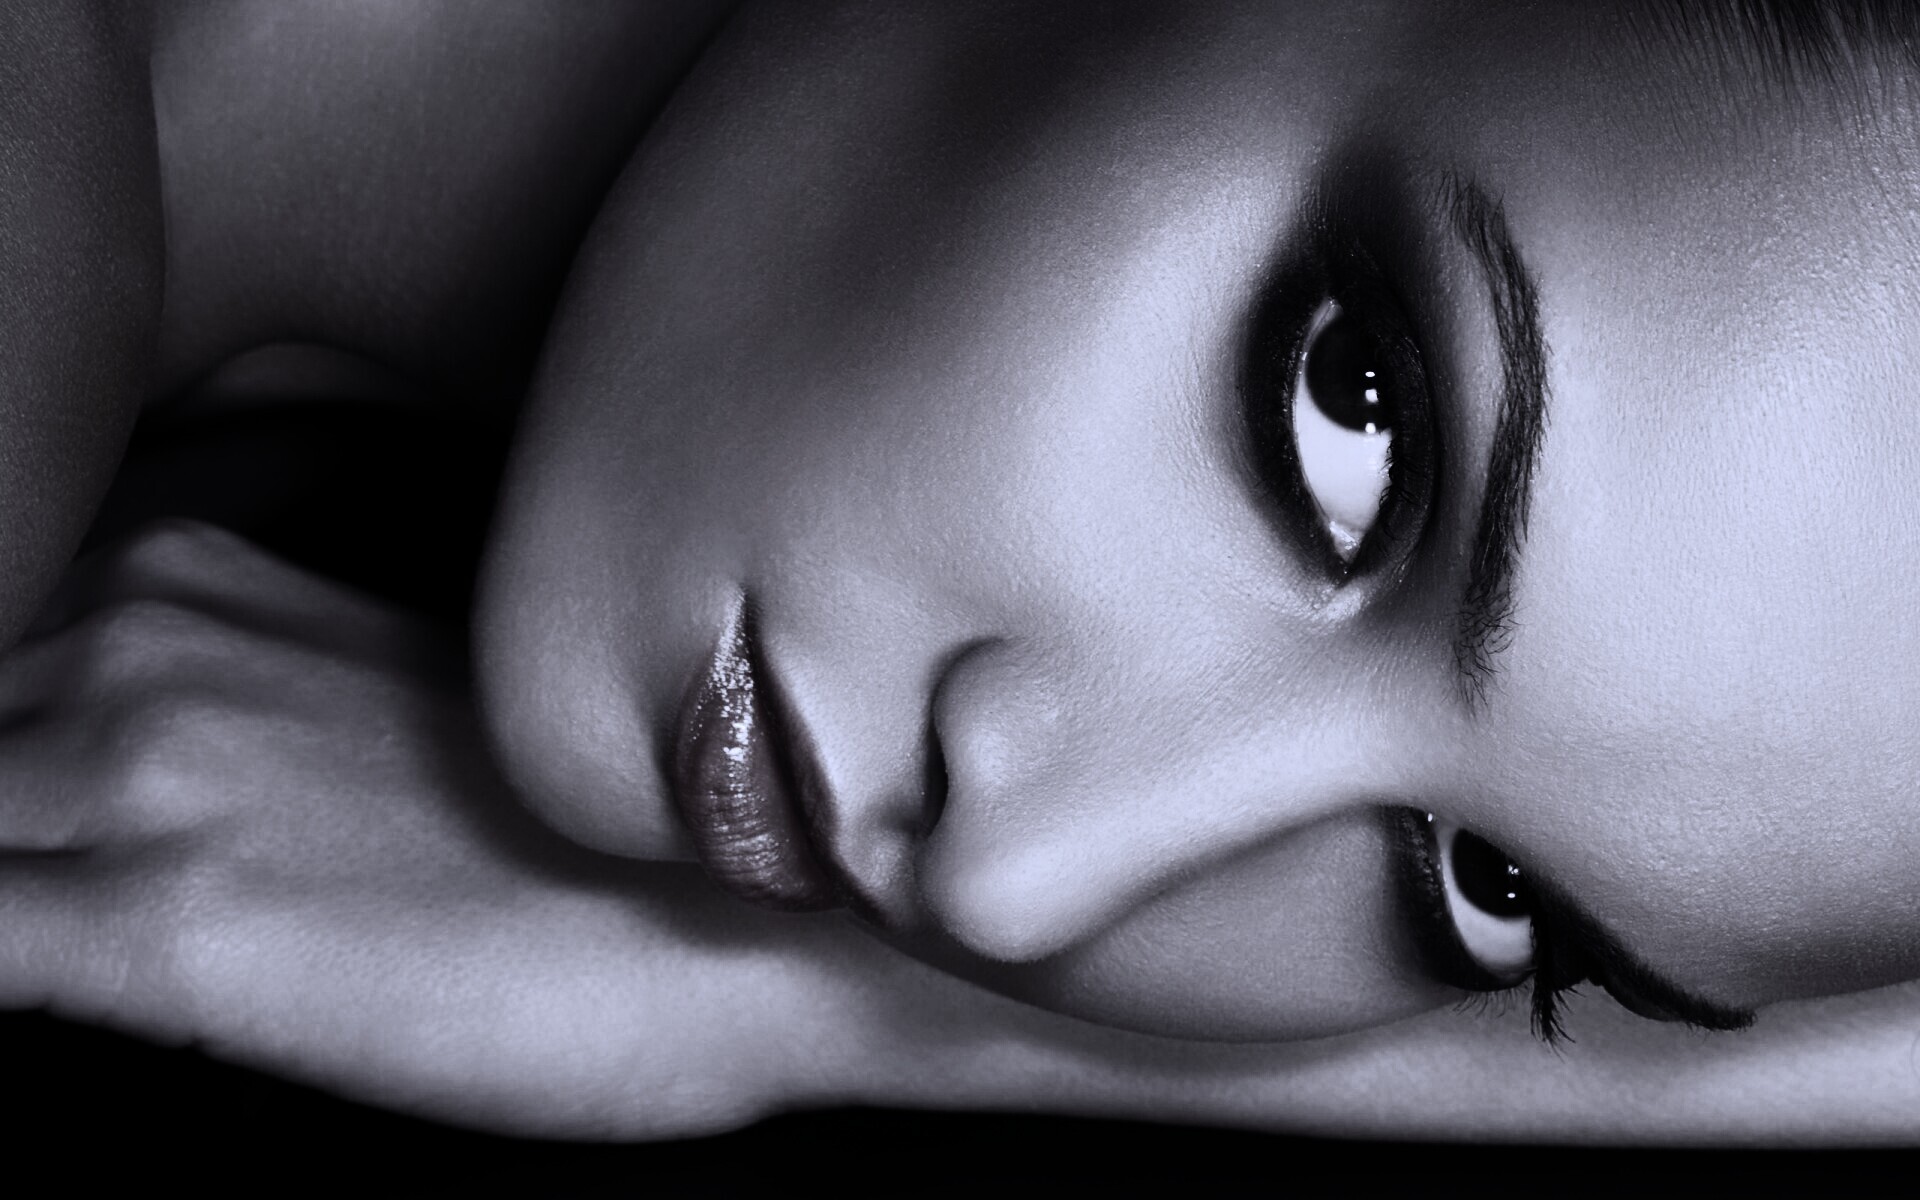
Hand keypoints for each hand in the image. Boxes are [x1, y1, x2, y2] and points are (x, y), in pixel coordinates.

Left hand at [0, 519, 896, 1136]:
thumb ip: (210, 699)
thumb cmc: (584, 840)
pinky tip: (72, 990)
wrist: (746, 924)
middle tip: (70, 890)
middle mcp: (144, 641)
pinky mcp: (163, 924)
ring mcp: (145, 769)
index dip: (1, 784)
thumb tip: (99, 773)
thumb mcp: (370, 705)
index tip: (58, 840)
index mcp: (188, 579)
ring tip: (87, 934)